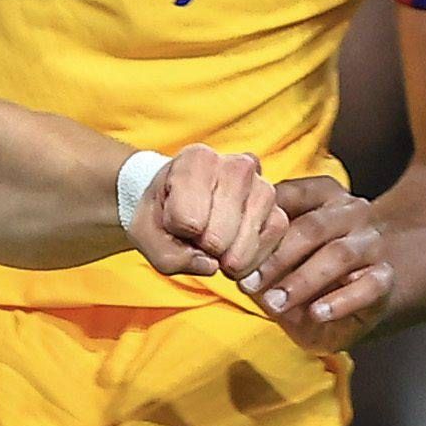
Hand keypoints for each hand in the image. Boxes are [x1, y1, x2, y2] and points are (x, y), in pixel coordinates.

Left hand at [126, 145, 284, 283]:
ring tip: (212, 248)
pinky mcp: (279, 210)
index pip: (188, 220)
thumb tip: (212, 265)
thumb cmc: (161, 216)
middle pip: (218, 235)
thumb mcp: (146, 236)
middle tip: (195, 237)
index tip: (172, 221)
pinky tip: (232, 256)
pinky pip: (271, 243)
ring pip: (248, 239)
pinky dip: (250, 260)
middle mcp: (236, 165)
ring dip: (227, 258)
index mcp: (197, 160)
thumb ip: (169, 256)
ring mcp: (263, 186)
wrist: (178, 206)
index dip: (177, 234)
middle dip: (203, 249)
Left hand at [235, 172, 391, 347]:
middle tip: (246, 284)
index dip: (259, 222)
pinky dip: (341, 301)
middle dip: (276, 257)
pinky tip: (316, 314)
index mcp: (322, 195)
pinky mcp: (384, 277)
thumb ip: (256, 242)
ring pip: (339, 255)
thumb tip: (217, 247)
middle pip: (313, 227)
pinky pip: (369, 286)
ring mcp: (371, 243)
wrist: (351, 296)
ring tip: (273, 304)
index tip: (228, 249)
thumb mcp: (275, 252)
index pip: (290, 196)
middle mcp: (351, 212)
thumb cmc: (301, 268)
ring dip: (302, 281)